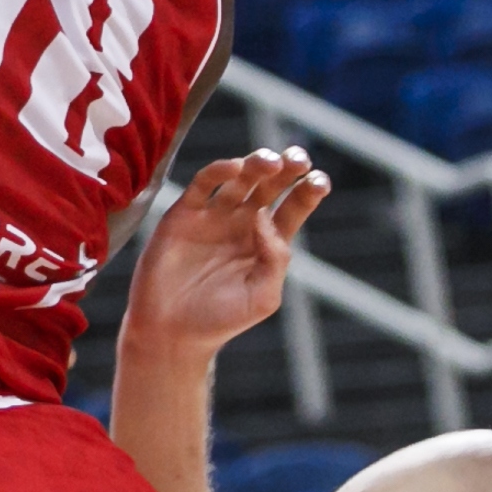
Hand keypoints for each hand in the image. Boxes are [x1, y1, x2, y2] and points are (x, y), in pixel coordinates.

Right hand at [129, 148, 328, 360]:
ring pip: (241, 178)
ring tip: (271, 162)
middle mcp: (243, 223)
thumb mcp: (263, 297)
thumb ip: (274, 258)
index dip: (308, 191)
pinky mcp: (184, 214)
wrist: (171, 333)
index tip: (320, 180)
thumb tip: (266, 217)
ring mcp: (214, 216)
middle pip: (270, 185)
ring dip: (257, 163)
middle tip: (299, 158)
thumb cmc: (220, 320)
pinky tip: (235, 168)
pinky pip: (204, 184)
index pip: (293, 208)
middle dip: (287, 168)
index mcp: (267, 242)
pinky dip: (219, 171)